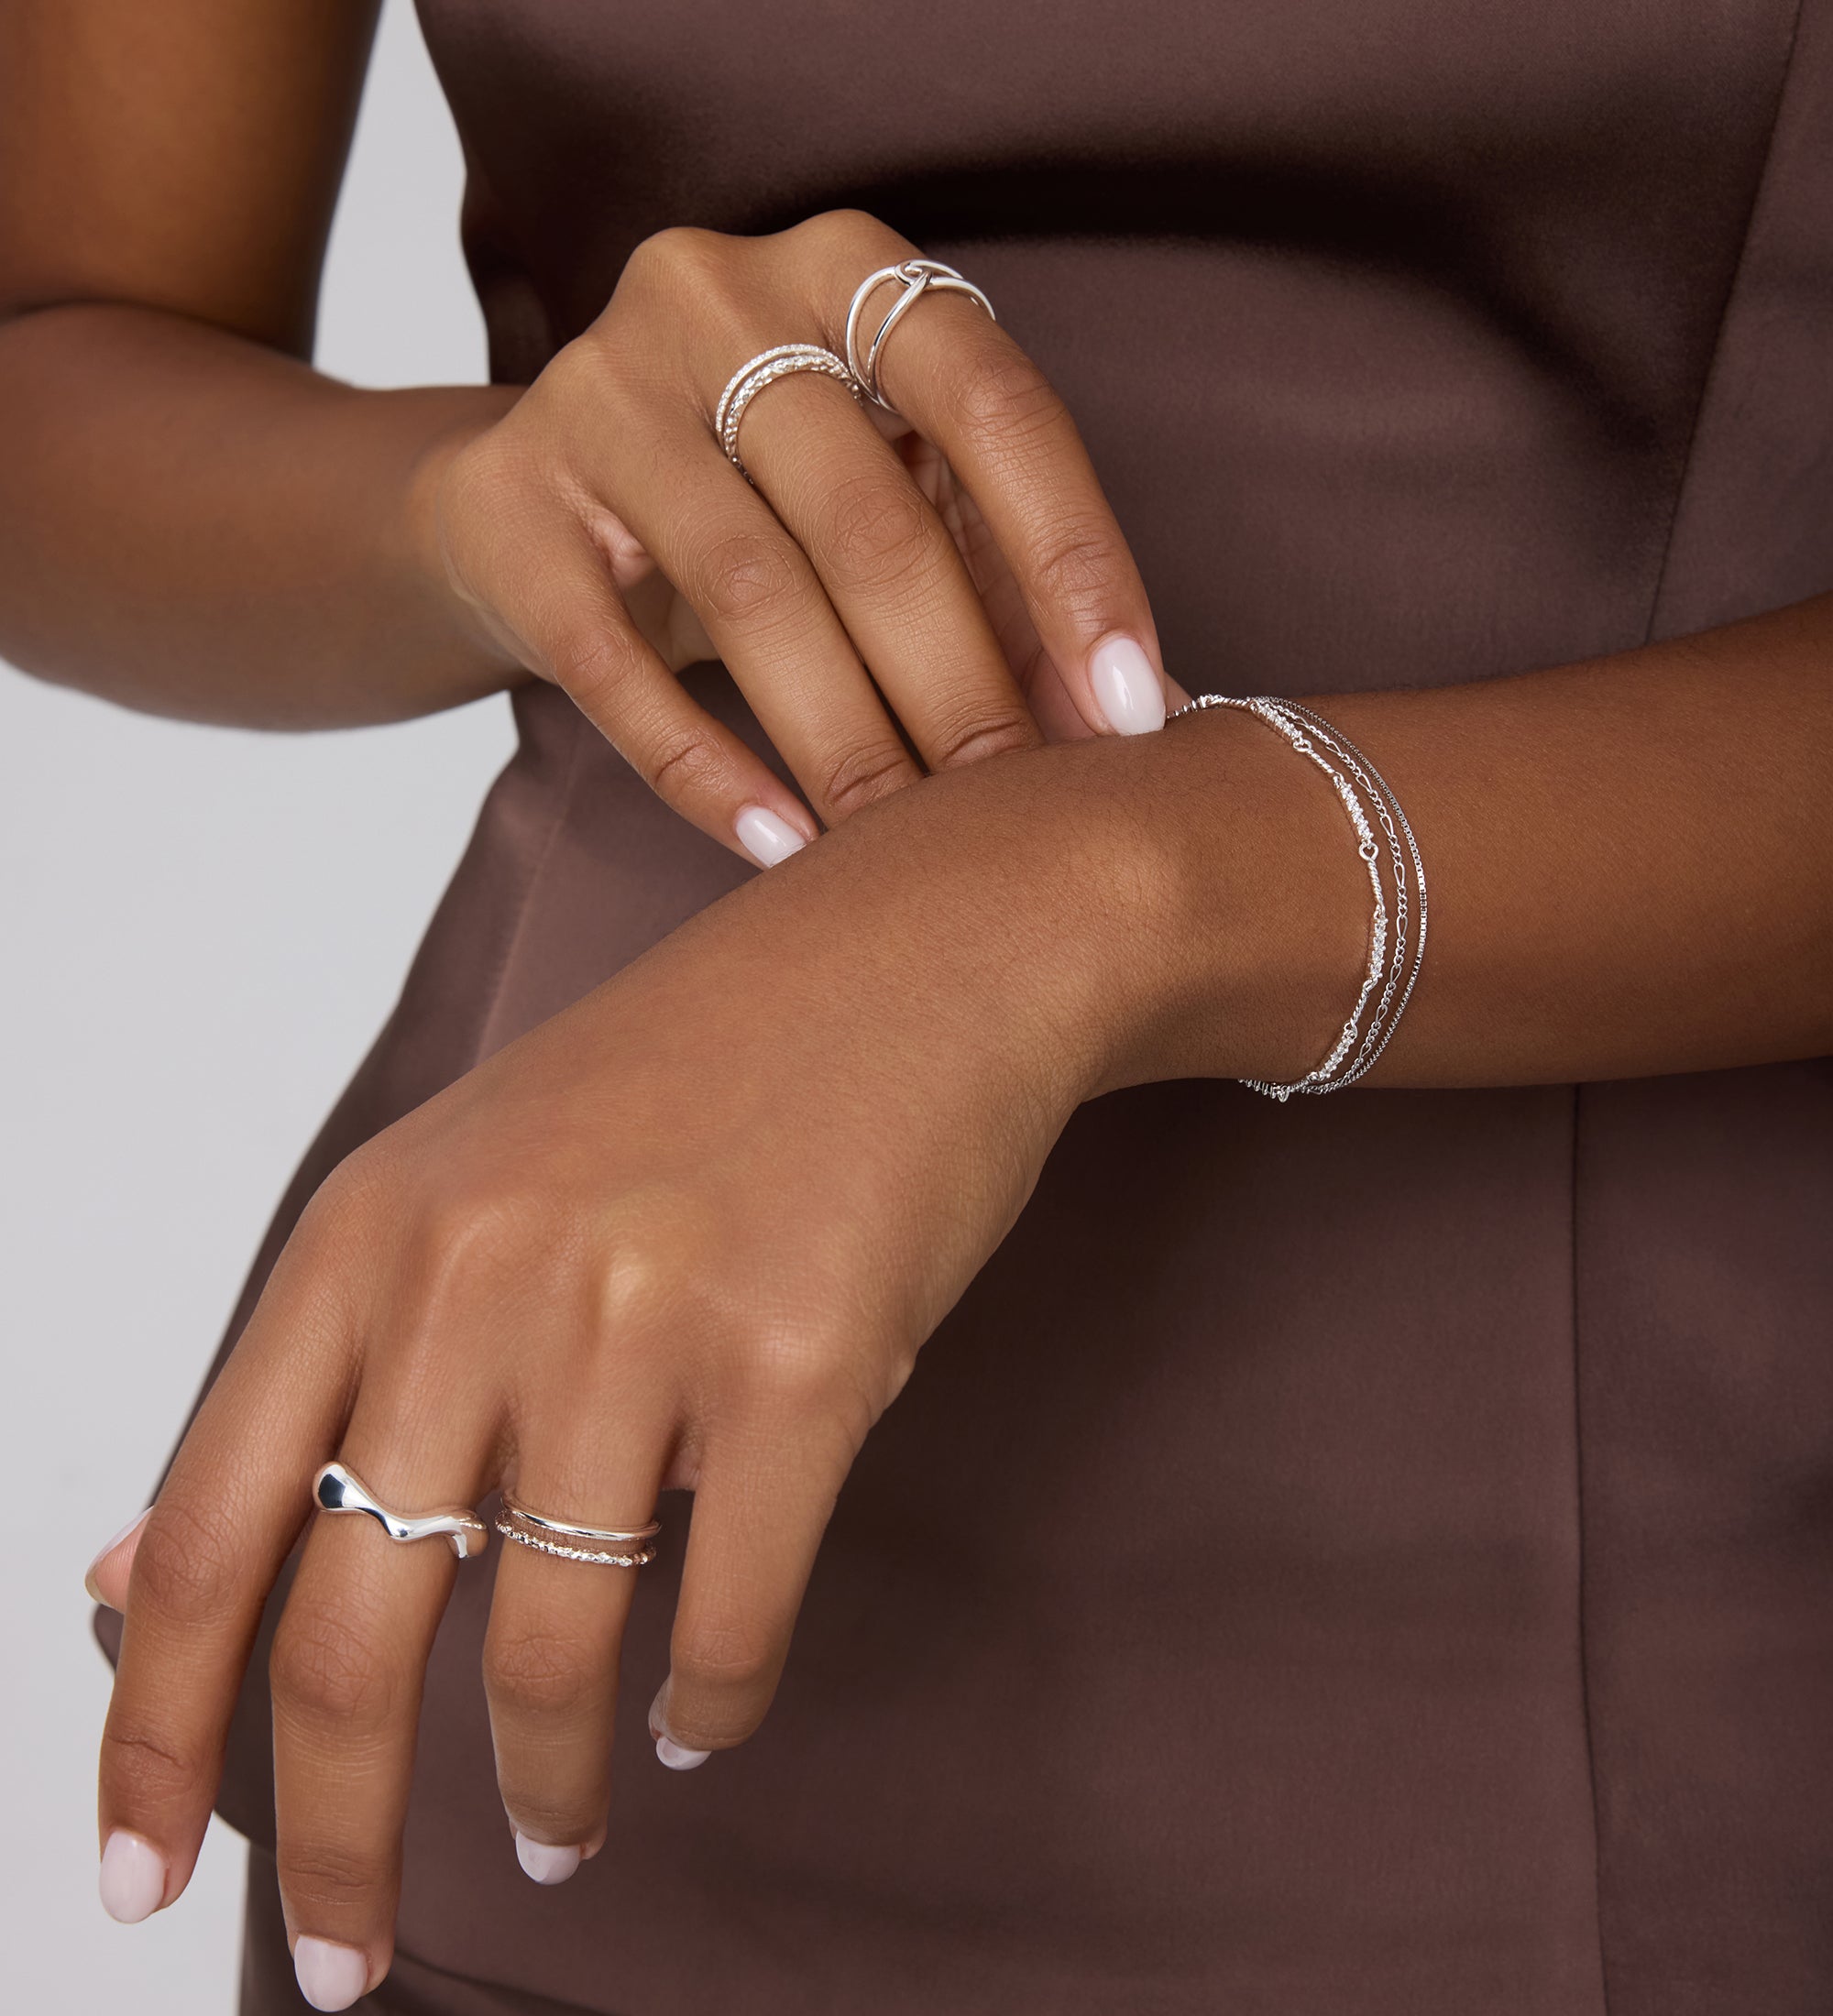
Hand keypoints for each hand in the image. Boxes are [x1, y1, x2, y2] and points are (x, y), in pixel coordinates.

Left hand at [88, 743, 1183, 2006]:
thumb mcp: (452, 1189)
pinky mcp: (800, 1367)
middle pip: (350, 1634)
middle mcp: (479, 1279)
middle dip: (332, 1838)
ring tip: (563, 1828)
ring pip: (547, 1650)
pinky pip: (728, 1616)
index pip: (203, 1534)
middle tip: (343, 1957)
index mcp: (365, 1235)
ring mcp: (640, 1322)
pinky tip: (702, 1719)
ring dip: (547, 1786)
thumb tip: (120, 1582)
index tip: (129, 1877)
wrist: (909, 962)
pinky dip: (709, 1703)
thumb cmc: (687, 1079)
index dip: (149, 1736)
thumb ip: (307, 1381)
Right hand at [415, 209, 1170, 866]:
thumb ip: (1010, 587)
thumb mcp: (889, 500)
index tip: (1135, 709)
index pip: (996, 407)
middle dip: (963, 691)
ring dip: (847, 744)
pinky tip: (781, 850)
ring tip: (905, 854)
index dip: (1076, 562)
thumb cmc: (762, 502)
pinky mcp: (508, 506)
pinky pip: (615, 664)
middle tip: (1018, 821)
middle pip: (872, 521)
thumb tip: (1154, 715)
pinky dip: (706, 771)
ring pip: (751, 594)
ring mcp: (596, 395)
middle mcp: (717, 297)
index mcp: (849, 272)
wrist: (528, 502)